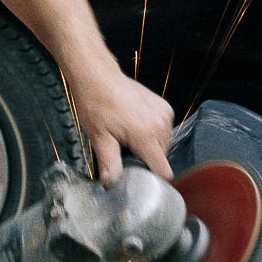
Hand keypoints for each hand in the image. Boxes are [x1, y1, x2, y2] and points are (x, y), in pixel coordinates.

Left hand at [71, 62, 175, 182]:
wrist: (97, 77)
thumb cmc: (96, 105)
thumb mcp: (99, 139)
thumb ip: (109, 165)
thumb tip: (111, 185)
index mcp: (146, 136)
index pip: (163, 170)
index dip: (153, 178)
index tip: (140, 178)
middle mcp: (160, 125)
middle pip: (162, 157)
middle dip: (146, 159)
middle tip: (125, 151)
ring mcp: (165, 114)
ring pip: (164, 144)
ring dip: (149, 145)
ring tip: (129, 135)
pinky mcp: (165, 107)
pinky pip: (164, 130)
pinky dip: (152, 132)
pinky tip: (136, 125)